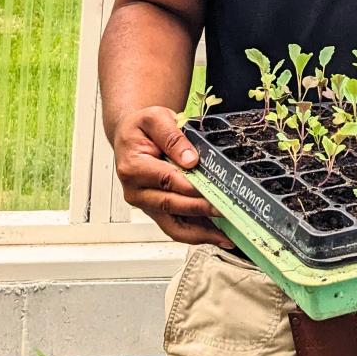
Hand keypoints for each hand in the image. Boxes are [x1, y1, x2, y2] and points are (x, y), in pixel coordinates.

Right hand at [113, 106, 234, 248]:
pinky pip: (177, 227)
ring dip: (201, 234)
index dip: (191, 186)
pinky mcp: (156, 211)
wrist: (130, 137)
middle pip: (171, 205)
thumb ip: (172, 136)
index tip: (212, 190)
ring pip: (173, 226)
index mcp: (133, 167)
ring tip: (226, 237)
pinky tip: (218, 236)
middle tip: (226, 210)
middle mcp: (136, 191)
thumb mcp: (155, 118)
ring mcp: (146, 205)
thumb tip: (190, 160)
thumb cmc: (141, 127)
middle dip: (201, 210)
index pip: (166, 180)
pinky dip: (197, 234)